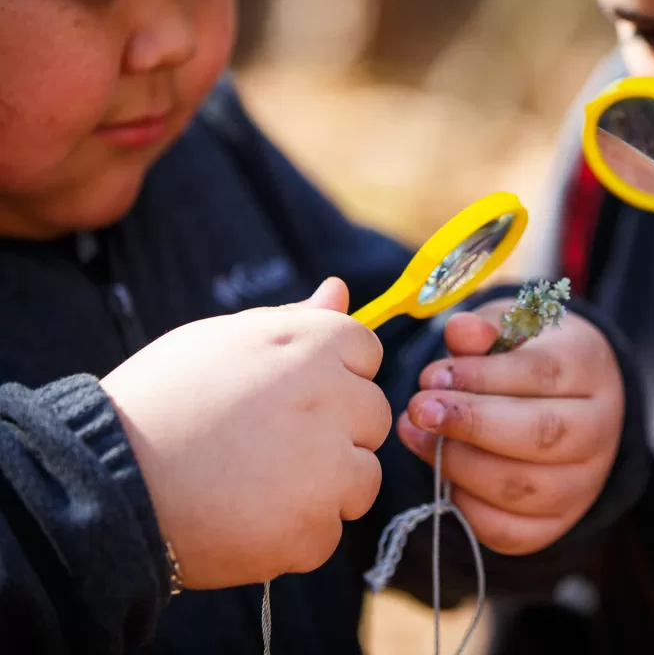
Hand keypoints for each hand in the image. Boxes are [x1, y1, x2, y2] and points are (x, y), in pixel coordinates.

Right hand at [99, 278, 390, 588]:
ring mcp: (328, 468)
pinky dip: (296, 535)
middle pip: (374, 416)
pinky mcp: (312, 530)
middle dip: (337, 431)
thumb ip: (296, 320)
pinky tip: (247, 520)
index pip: (366, 352)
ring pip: (362, 477)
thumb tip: (340, 291)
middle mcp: (332, 399)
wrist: (106, 481)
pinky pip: (328, 533)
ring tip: (257, 485)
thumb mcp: (224, 339)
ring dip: (325, 487)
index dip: (334, 375)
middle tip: (270, 444)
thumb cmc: (161, 399)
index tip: (292, 395)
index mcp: (311, 344)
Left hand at [397, 300, 624, 555]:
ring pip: (523, 487)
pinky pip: (511, 531)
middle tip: (418, 410)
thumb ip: (485, 329)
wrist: (569, 400)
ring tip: (416, 436)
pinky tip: (443, 474)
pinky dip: (468, 507)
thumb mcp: (511, 328)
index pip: (543, 374)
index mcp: (591, 368)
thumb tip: (460, 332)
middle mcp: (600, 428)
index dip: (481, 378)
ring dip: (458, 464)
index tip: (430, 376)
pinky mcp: (560, 521)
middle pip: (542, 434)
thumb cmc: (528, 356)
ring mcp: (585, 481)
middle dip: (471, 425)